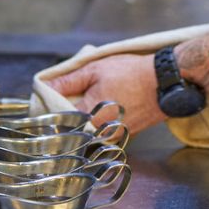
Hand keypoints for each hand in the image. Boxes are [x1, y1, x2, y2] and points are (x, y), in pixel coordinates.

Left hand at [48, 53, 166, 134]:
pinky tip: (104, 102)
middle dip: (67, 112)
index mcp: (89, 118)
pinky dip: (97, 119)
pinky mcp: (122, 136)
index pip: (58, 121)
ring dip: (82, 116)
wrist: (164, 82)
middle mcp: (99, 135)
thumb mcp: (94, 69)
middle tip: (71, 93)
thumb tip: (44, 86)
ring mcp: (112, 138)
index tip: (50, 96)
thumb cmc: (131, 73)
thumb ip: (67, 81)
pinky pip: (101, 131)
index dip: (52, 108)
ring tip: (92, 96)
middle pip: (72, 128)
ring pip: (86, 130)